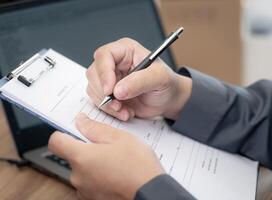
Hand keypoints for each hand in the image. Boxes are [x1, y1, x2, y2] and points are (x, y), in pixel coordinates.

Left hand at [48, 113, 163, 199]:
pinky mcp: (93, 199)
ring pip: (82, 169)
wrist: (151, 193)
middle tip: (107, 145)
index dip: (63, 133)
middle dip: (86, 148)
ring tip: (115, 160)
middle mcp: (78, 176)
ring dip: (94, 163)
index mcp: (81, 157)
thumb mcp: (119, 138)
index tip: (75, 131)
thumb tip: (81, 121)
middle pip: (72, 156)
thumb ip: (95, 128)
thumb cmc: (138, 166)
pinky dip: (99, 176)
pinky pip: (90, 182)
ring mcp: (85, 190)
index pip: (56, 142)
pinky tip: (116, 172)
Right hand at [86, 38, 191, 120]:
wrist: (168, 100)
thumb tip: (118, 90)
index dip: (104, 73)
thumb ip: (140, 81)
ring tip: (126, 110)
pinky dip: (110, 111)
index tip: (110, 90)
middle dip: (104, 93)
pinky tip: (125, 112)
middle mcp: (114, 62)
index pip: (104, 55)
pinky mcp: (108, 93)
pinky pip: (98, 101)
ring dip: (108, 104)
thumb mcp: (159, 78)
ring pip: (93, 89)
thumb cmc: (166, 83)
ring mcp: (109, 78)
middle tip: (118, 105)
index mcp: (125, 50)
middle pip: (94, 73)